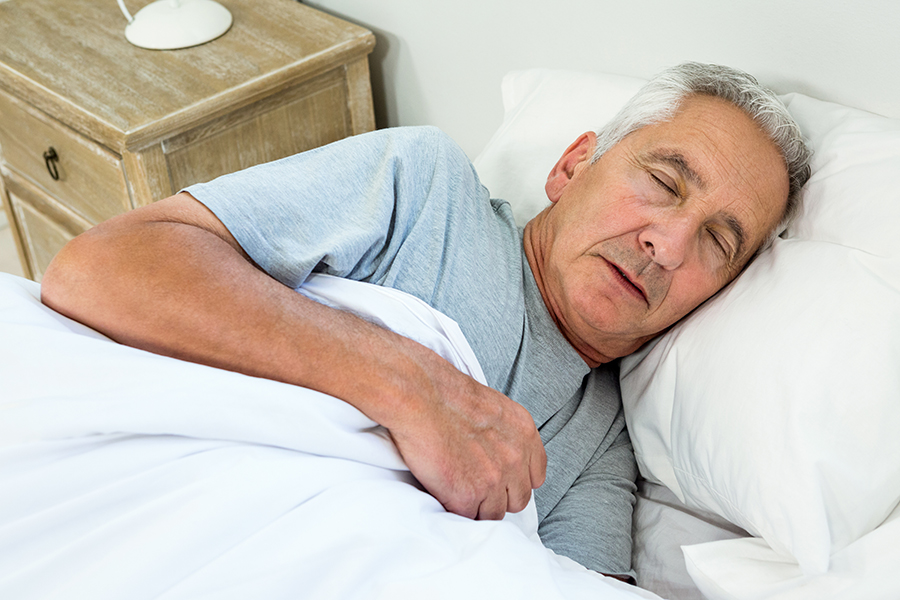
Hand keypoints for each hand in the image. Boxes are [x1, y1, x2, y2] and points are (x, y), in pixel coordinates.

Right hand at [385, 350, 546, 520]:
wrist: (421, 397)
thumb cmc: (446, 395)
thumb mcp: (494, 408)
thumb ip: (506, 436)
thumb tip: (499, 454)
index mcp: (524, 434)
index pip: (535, 477)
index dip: (515, 481)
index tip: (501, 480)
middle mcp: (515, 459)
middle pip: (518, 499)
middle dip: (499, 496)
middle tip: (476, 486)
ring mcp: (493, 480)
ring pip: (494, 513)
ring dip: (478, 506)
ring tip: (457, 488)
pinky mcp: (467, 496)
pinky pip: (468, 517)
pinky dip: (455, 508)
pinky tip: (445, 492)